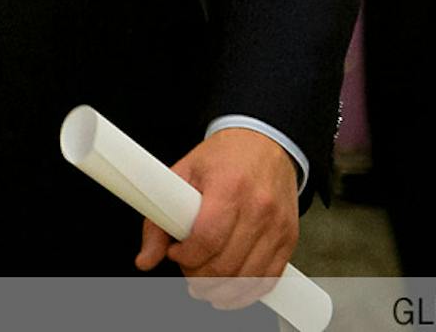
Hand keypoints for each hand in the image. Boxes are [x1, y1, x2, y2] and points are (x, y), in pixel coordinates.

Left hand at [135, 126, 297, 306]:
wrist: (265, 143)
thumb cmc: (223, 158)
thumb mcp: (182, 174)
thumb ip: (158, 219)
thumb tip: (146, 259)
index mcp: (229, 187)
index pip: (206, 240)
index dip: (185, 257)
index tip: (175, 253)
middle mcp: (258, 208)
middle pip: (225, 265)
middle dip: (198, 277)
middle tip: (187, 270)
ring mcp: (277, 226)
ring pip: (246, 279)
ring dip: (220, 290)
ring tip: (205, 283)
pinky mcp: (289, 239)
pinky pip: (268, 280)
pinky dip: (246, 292)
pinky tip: (229, 288)